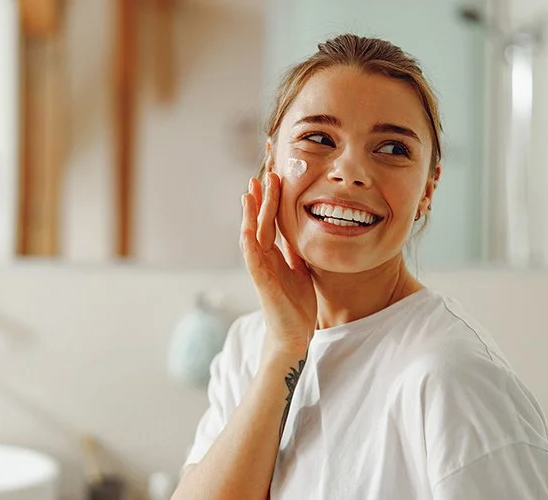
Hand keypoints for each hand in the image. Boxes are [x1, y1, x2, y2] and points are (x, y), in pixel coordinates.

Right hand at [240, 171, 316, 358]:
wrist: (294, 333)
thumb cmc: (296, 304)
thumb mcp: (301, 270)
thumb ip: (296, 253)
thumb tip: (298, 235)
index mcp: (275, 254)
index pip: (271, 221)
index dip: (272, 200)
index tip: (275, 177)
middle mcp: (264, 257)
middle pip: (261, 222)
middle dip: (262, 198)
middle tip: (264, 174)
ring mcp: (260, 268)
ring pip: (252, 234)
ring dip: (251, 214)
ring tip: (250, 192)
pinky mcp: (261, 281)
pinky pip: (252, 258)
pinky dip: (249, 242)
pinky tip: (247, 227)